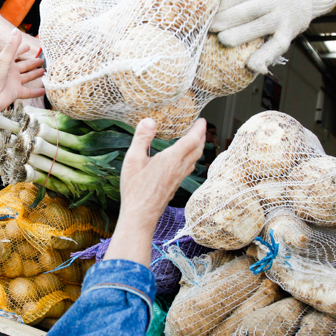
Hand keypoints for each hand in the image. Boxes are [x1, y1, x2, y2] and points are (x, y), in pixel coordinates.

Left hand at [0, 30, 45, 113]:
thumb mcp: (4, 59)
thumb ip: (12, 46)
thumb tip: (17, 30)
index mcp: (7, 63)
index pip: (15, 54)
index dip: (21, 49)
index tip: (28, 46)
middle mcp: (11, 72)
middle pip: (24, 66)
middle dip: (32, 63)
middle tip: (42, 60)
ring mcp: (14, 83)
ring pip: (27, 78)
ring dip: (35, 75)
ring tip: (44, 72)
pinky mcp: (16, 92)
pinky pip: (29, 92)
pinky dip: (37, 92)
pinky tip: (44, 91)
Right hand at [105, 118, 205, 265]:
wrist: (141, 215)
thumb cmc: (135, 189)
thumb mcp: (133, 159)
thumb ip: (141, 138)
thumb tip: (149, 120)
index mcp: (171, 159)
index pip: (191, 140)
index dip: (199, 129)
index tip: (202, 120)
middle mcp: (179, 168)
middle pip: (197, 150)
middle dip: (201, 137)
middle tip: (201, 128)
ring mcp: (178, 179)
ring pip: (194, 160)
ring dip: (198, 148)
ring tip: (196, 141)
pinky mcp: (175, 186)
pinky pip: (188, 169)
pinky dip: (191, 159)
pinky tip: (184, 161)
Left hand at [209, 0, 335, 72]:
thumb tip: (210, 1)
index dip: (222, 5)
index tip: (206, 14)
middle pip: (249, 10)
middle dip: (227, 20)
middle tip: (209, 28)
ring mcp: (283, 17)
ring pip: (261, 27)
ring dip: (241, 35)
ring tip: (223, 41)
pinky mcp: (289, 33)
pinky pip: (277, 46)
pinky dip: (265, 56)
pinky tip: (251, 65)